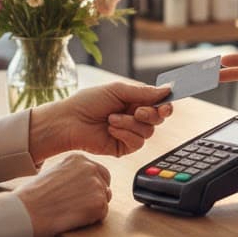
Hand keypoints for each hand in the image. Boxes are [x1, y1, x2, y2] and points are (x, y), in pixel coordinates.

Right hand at [15, 152, 111, 236]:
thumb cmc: (32, 198)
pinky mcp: (99, 203)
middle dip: (96, 196)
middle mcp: (90, 167)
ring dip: (91, 209)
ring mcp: (96, 184)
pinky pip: (102, 214)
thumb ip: (72, 175)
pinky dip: (91, 220)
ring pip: (104, 200)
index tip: (79, 196)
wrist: (25, 212)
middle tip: (76, 207)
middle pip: (105, 184)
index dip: (90, 186)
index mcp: (78, 158)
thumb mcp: (53, 173)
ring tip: (69, 213)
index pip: (98, 171)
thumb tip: (85, 186)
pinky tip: (72, 219)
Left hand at [29, 81, 172, 163]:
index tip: (165, 105)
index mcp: (134, 101)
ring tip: (112, 119)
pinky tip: (111, 129)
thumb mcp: (118, 90)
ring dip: (130, 123)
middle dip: (150, 114)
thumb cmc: (89, 102)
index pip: (158, 104)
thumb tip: (167, 89)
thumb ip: (144, 92)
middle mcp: (134, 117)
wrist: (70, 121)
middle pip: (158, 118)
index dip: (165, 105)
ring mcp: (130, 133)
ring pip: (149, 131)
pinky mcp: (124, 147)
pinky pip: (137, 143)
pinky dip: (125, 133)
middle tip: (137, 110)